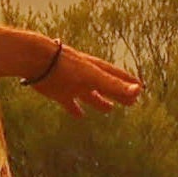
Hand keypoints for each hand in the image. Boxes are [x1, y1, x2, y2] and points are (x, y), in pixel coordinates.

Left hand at [19, 40, 143, 117]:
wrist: (37, 60)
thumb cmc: (66, 65)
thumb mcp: (94, 77)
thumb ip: (115, 85)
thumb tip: (138, 90)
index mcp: (97, 70)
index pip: (118, 77)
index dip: (129, 84)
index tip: (140, 88)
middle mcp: (87, 77)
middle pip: (106, 87)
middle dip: (118, 94)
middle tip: (131, 103)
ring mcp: (73, 85)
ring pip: (90, 96)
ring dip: (100, 102)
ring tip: (109, 109)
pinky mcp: (59, 93)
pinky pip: (70, 104)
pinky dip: (76, 110)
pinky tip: (80, 116)